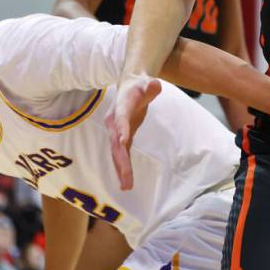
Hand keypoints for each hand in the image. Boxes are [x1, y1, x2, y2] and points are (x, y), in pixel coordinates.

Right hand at [106, 75, 161, 189]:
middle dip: (121, 160)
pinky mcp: (121, 137)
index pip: (121, 119)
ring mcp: (115, 131)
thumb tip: (155, 84)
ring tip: (126, 186)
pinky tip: (125, 182)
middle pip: (116, 142)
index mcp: (121, 106)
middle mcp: (114, 121)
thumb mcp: (147, 83)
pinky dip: (122, 168)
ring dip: (121, 169)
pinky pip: (120, 154)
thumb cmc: (139, 85)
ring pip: (116, 152)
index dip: (122, 129)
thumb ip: (151, 86)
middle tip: (127, 178)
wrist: (128, 86)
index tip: (123, 142)